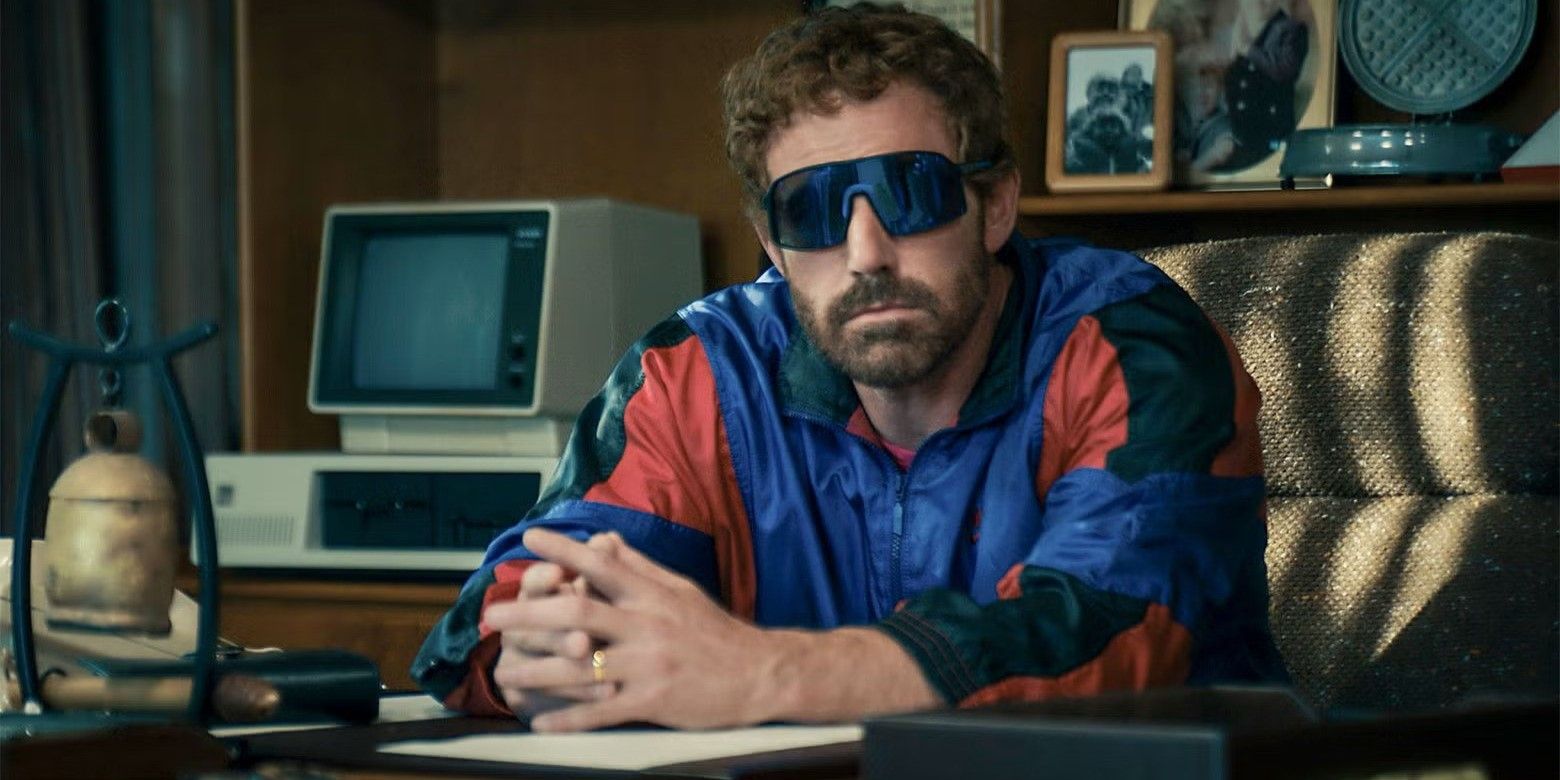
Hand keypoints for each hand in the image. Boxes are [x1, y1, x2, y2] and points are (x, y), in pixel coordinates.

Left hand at [483, 528, 782, 731]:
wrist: (760, 673)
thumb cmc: (715, 632)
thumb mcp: (680, 590)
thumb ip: (639, 567)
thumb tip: (604, 541)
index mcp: (652, 595)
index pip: (602, 565)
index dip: (564, 550)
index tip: (530, 537)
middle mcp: (647, 625)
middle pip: (579, 614)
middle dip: (531, 613)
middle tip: (495, 614)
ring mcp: (649, 665)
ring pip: (583, 667)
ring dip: (538, 670)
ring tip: (504, 673)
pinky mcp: (654, 701)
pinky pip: (603, 711)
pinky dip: (570, 718)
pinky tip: (542, 723)